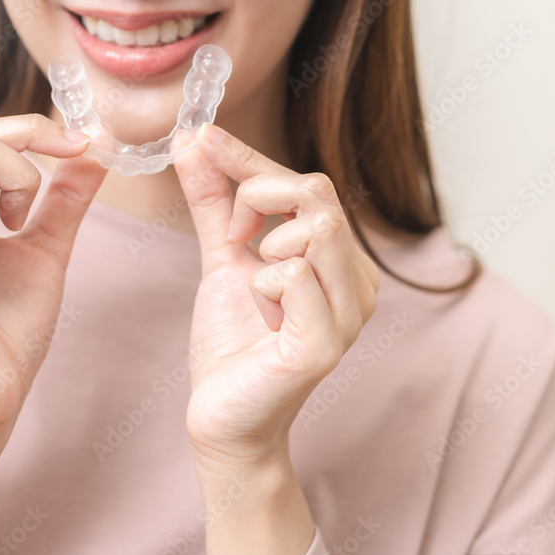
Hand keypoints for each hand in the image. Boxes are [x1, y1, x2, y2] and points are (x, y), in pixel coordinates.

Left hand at [173, 123, 379, 467]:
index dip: (252, 160)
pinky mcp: (325, 344)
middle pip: (318, 194)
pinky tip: (260, 313)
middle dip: (256, 196)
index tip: (203, 137)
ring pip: (314, 228)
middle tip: (231, 234)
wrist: (222, 416)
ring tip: (252, 283)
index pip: (311, 185)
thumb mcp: (222, 258)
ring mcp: (350, 315)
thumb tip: (194, 141)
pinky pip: (296, 276)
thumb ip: (215, 202)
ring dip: (262, 245)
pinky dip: (262, 282)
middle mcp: (360, 284)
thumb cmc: (232, 341)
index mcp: (342, 260)